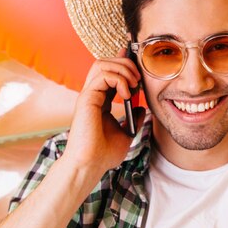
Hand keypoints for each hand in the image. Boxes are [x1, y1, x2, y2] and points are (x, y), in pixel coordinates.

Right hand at [62, 48, 144, 173]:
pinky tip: (127, 95)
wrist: (91, 165)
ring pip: (101, 63)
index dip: (122, 64)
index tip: (138, 65)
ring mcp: (88, 95)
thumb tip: (141, 107)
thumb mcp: (126, 133)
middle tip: (139, 79)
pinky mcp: (86, 98)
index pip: (109, 72)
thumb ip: (133, 118)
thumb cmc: (104, 154)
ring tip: (134, 84)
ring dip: (122, 69)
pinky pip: (102, 75)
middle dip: (126, 64)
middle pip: (104, 62)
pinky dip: (119, 80)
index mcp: (99, 101)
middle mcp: (92, 95)